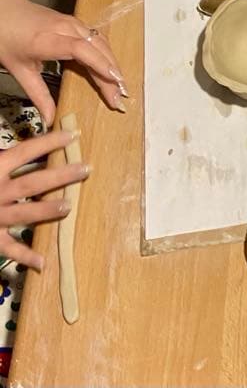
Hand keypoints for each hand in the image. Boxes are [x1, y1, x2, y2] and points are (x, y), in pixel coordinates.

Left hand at [0, 0, 126, 125]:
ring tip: (120, 86)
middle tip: (120, 95)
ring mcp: (72, 23)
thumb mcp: (19, 70)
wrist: (5, 11)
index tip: (113, 80)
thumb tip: (49, 117)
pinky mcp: (76, 23)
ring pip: (101, 43)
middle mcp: (64, 28)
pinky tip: (111, 68)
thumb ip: (38, 95)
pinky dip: (107, 55)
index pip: (81, 50)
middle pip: (97, 48)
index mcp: (47, 40)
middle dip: (112, 72)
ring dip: (113, 63)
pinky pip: (97, 38)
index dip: (100, 65)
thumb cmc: (8, 36)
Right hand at [0, 128, 89, 270]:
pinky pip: (9, 248)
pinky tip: (44, 263)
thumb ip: (1, 155)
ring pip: (26, 213)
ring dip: (49, 209)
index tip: (73, 134)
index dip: (50, 141)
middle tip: (87, 168)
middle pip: (35, 181)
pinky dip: (26, 257)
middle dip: (62, 175)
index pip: (27, 151)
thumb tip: (10, 147)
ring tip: (70, 206)